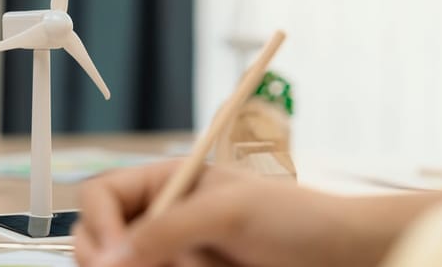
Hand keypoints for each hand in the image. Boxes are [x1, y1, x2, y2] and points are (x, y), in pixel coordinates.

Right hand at [74, 161, 441, 266]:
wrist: (341, 255)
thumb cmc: (297, 217)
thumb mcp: (228, 212)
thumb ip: (165, 230)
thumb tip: (109, 257)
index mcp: (166, 183)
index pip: (101, 197)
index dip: (99, 226)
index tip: (114, 256)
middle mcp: (163, 218)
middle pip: (102, 241)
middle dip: (117, 258)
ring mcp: (175, 254)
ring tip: (201, 266)